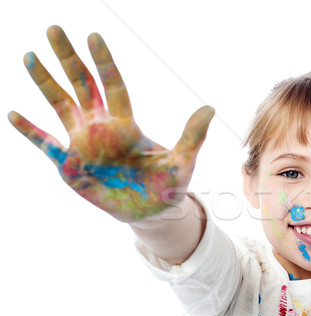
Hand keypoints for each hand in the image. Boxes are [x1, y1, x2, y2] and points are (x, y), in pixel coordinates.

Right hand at [8, 26, 213, 222]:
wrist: (151, 212)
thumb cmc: (168, 185)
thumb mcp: (182, 161)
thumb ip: (192, 136)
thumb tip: (210, 108)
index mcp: (127, 125)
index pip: (112, 85)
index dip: (103, 61)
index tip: (93, 35)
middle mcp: (102, 128)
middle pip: (82, 85)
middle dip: (68, 58)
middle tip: (54, 28)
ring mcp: (83, 144)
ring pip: (60, 105)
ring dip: (45, 82)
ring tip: (30, 55)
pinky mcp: (70, 165)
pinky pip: (46, 144)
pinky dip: (31, 131)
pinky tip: (13, 114)